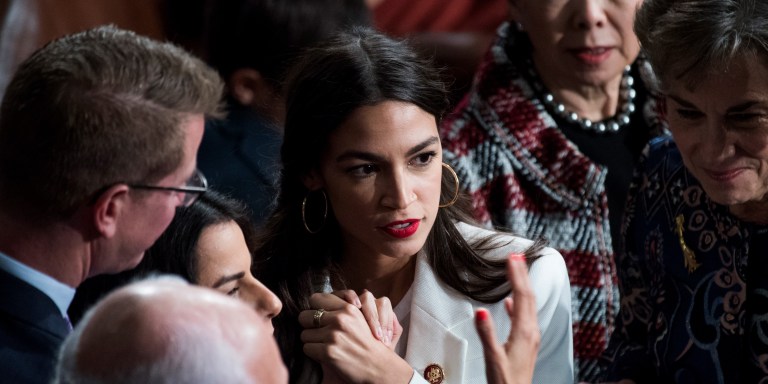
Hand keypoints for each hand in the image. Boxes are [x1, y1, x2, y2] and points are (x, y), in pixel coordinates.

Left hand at [300, 293, 411, 383]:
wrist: (378, 367)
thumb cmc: (367, 344)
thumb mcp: (359, 319)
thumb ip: (340, 310)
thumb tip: (316, 307)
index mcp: (348, 308)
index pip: (315, 299)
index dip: (313, 309)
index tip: (318, 318)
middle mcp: (340, 319)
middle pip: (304, 316)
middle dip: (308, 326)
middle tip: (318, 334)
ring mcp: (333, 335)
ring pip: (304, 335)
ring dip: (312, 342)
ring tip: (326, 347)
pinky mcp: (328, 352)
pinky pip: (307, 349)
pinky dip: (314, 354)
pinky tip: (327, 356)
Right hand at [475, 253, 539, 383]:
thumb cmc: (505, 381)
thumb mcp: (492, 357)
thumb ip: (486, 333)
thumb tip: (480, 311)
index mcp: (524, 331)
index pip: (522, 296)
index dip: (517, 275)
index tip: (512, 257)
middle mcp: (531, 331)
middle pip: (528, 296)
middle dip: (522, 274)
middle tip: (516, 255)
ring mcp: (530, 337)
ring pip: (528, 305)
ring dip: (521, 286)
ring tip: (515, 271)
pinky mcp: (526, 343)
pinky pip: (524, 317)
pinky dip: (518, 304)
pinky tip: (511, 303)